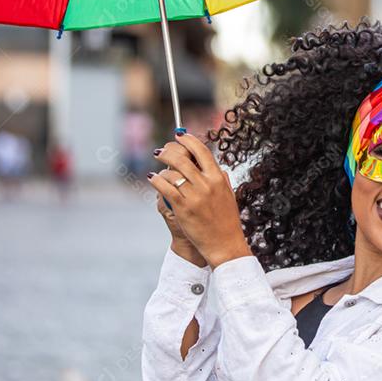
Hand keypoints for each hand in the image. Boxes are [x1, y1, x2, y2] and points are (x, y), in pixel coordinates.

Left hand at [149, 132, 251, 267]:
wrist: (224, 244)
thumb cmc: (227, 221)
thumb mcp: (229, 195)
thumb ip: (221, 179)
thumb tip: (215, 166)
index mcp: (218, 178)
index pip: (201, 151)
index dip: (188, 140)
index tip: (179, 136)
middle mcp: (206, 184)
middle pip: (183, 158)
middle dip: (168, 151)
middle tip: (161, 151)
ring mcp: (194, 196)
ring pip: (172, 172)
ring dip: (161, 167)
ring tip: (157, 168)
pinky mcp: (182, 208)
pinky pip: (164, 188)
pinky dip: (156, 180)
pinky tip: (153, 179)